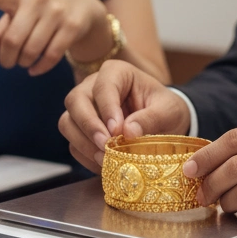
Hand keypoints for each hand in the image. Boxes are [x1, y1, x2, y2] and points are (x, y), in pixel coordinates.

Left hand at [0, 0, 109, 76]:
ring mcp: (57, 12)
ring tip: (24, 61)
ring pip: (32, 50)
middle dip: (7, 58)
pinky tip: (34, 69)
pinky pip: (51, 55)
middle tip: (7, 62)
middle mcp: (37, 0)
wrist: (81, 4)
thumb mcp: (16, 18)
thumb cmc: (39, 12)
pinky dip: (39, 68)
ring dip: (24, 63)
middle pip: (13, 39)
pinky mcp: (72, 26)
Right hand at [59, 60, 190, 170]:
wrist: (164, 123)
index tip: (117, 130)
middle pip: (75, 101)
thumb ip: (151, 118)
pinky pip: (72, 143)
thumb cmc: (166, 110)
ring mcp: (84, 108)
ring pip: (68, 122)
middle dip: (88, 126)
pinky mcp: (81, 130)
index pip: (103, 86)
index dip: (107, 108)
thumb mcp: (168, 111)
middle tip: (105, 146)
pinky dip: (85, 156)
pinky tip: (104, 164)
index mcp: (117, 73)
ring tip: (106, 158)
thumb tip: (128, 132)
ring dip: (84, 143)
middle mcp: (93, 86)